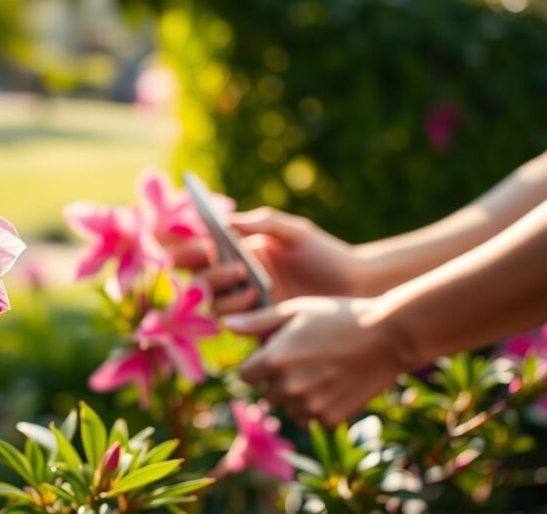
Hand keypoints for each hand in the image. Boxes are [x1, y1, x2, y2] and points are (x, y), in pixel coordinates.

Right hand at [169, 207, 363, 313]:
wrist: (356, 290)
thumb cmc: (327, 255)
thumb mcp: (297, 233)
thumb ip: (264, 222)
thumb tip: (226, 220)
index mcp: (241, 251)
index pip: (202, 252)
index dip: (191, 251)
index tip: (203, 248)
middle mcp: (237, 278)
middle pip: (202, 281)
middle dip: (213, 276)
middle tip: (239, 270)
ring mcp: (246, 304)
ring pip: (213, 304)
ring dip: (226, 298)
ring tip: (253, 291)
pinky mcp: (258, 326)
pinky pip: (233, 325)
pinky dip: (237, 316)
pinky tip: (258, 305)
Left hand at [224, 296, 417, 426]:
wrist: (389, 336)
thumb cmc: (339, 315)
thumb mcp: (296, 310)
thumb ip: (258, 322)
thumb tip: (226, 325)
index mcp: (273, 359)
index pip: (246, 375)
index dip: (259, 363)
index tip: (276, 352)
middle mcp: (287, 386)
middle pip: (266, 392)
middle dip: (277, 379)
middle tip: (304, 359)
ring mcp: (309, 405)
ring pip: (288, 407)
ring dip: (296, 395)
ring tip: (320, 370)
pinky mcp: (330, 419)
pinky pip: (311, 418)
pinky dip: (317, 407)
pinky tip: (334, 384)